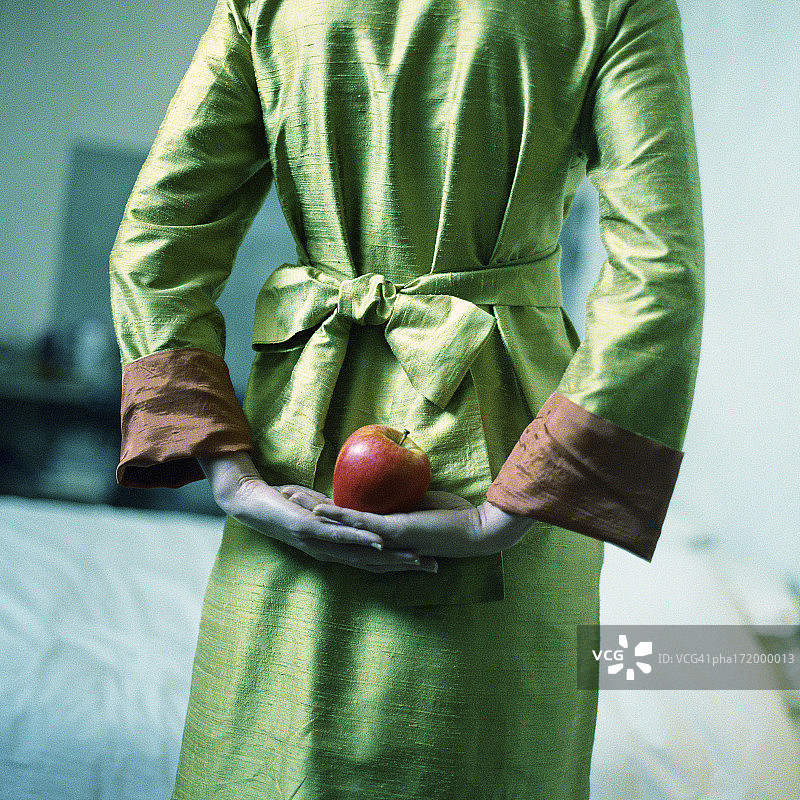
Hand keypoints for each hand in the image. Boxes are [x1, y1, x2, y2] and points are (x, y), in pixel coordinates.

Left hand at [199, 452, 437, 573]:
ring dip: (387, 556)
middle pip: (372, 561)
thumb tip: (360, 502)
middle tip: (433, 566)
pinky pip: (335, 535)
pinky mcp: (305, 530)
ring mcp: (317, 543)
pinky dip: (357, 538)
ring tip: (414, 558)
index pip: (372, 558)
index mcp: (331, 547)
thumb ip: (336, 510)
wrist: (247, 501)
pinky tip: (377, 539)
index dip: (399, 561)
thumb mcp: (316, 507)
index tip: (428, 562)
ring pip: (358, 552)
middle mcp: (327, 551)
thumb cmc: (281, 504)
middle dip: (403, 564)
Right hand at [286, 489, 532, 558]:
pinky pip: (359, 522)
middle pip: (338, 531)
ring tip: (293, 504)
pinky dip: (338, 514)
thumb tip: (393, 485)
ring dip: (317, 515)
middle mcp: (382, 544)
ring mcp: (385, 541)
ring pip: (342, 529)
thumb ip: (404, 501)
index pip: (349, 529)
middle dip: (312, 516)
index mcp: (389, 540)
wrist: (477, 530)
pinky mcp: (392, 532)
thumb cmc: (456, 517)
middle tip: (287, 505)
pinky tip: (319, 508)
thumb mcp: (423, 505)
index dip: (325, 518)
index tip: (303, 505)